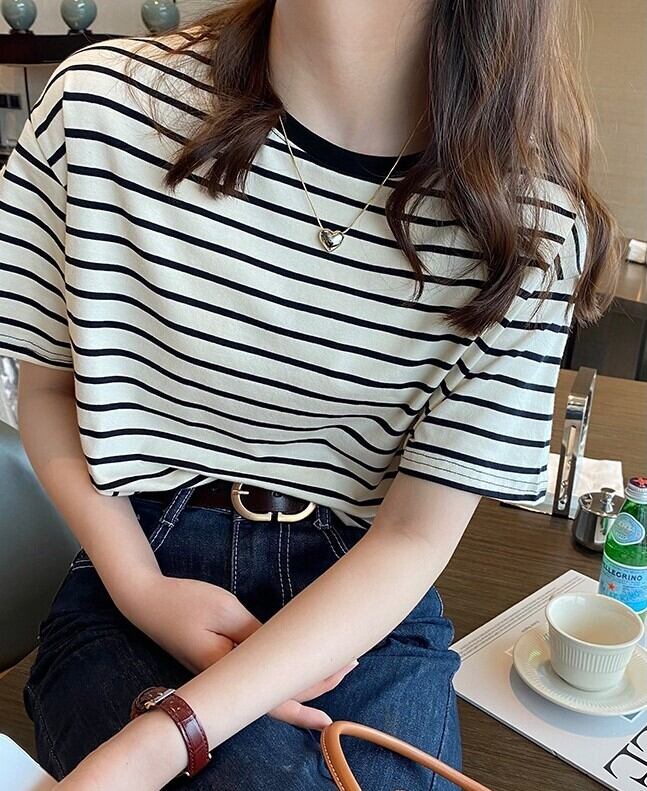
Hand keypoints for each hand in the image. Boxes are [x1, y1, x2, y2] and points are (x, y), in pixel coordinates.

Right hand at [121, 573, 357, 728]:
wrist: (146, 600)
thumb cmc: (185, 601)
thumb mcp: (226, 610)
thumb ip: (256, 634)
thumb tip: (285, 650)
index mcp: (225, 670)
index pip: (272, 699)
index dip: (305, 707)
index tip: (331, 716)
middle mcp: (225, 680)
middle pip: (276, 697)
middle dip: (314, 688)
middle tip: (350, 665)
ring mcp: (221, 673)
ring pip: (267, 687)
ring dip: (300, 678)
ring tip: (335, 663)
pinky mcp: (218, 662)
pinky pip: (254, 675)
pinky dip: (280, 670)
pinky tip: (295, 662)